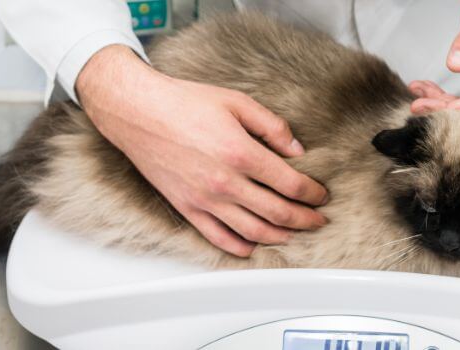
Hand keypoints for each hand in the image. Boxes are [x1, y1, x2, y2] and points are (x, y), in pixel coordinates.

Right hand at [76, 45, 327, 256]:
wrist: (138, 112)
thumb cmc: (184, 103)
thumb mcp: (237, 102)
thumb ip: (272, 127)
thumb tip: (297, 151)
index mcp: (241, 154)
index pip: (290, 185)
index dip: (312, 194)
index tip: (321, 196)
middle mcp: (225, 182)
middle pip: (278, 213)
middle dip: (305, 219)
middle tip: (318, 220)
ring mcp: (205, 199)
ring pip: (253, 231)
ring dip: (280, 236)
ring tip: (294, 234)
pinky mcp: (187, 208)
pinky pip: (218, 237)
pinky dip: (240, 247)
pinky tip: (254, 245)